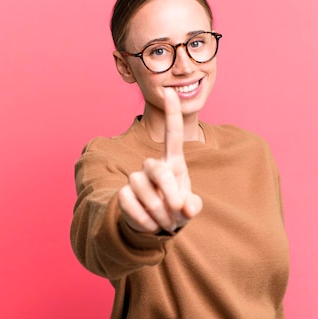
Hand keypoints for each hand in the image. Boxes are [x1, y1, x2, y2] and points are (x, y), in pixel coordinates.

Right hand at [118, 91, 202, 232]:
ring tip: (167, 223)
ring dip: (159, 212)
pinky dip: (145, 220)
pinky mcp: (124, 193)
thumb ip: (193, 206)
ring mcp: (136, 178)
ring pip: (144, 190)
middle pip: (158, 170)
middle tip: (178, 211)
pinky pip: (131, 204)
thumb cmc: (176, 209)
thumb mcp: (190, 208)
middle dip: (170, 192)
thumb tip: (186, 208)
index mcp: (173, 163)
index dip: (172, 114)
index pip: (172, 134)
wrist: (155, 227)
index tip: (170, 92)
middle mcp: (152, 166)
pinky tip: (152, 225)